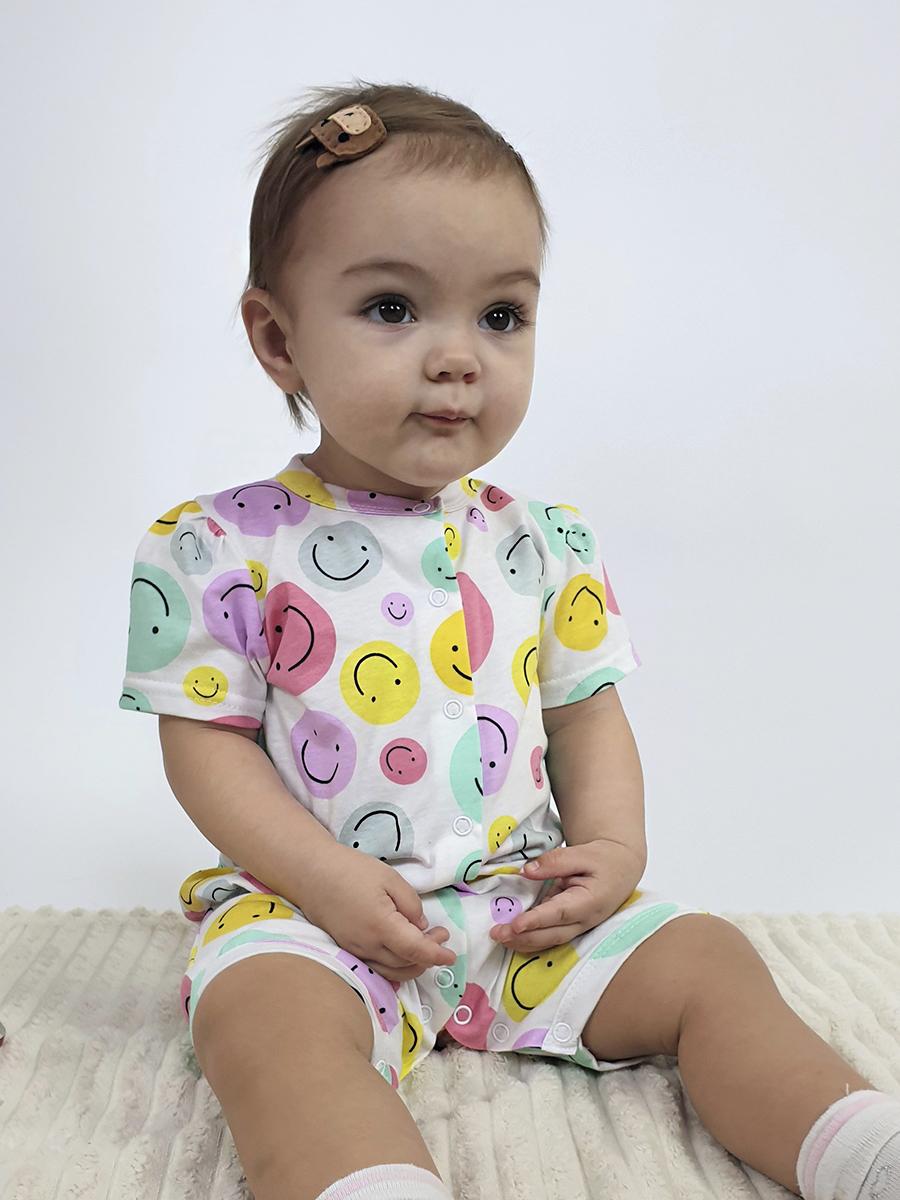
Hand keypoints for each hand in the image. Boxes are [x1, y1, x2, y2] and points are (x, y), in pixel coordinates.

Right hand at [294, 842, 456, 983]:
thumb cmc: (352, 870)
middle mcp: (367, 945)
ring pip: (391, 972)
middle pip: (405, 965)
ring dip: (412, 964)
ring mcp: (355, 951)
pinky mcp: (347, 950)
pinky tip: (402, 960)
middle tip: (440, 935)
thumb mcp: (390, 878)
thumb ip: (411, 904)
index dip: (436, 955)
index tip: (452, 955)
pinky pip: (376, 968)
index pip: (416, 950)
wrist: (312, 873)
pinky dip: (394, 970)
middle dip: (428, 956)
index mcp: (381, 926)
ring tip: (424, 942)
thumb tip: (420, 927)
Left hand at [489, 839, 645, 952]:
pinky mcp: (571, 927)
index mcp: (590, 901)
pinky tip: (512, 939)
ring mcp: (578, 927)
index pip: (559, 913)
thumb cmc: (603, 860)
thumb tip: (527, 871)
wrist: (621, 869)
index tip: (515, 924)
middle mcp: (584, 920)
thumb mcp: (581, 853)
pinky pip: (550, 937)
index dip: (536, 920)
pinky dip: (531, 940)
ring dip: (524, 942)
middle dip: (523, 937)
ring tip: (499, 938)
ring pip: (550, 940)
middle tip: (497, 933)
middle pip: (552, 934)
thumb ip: (555, 862)